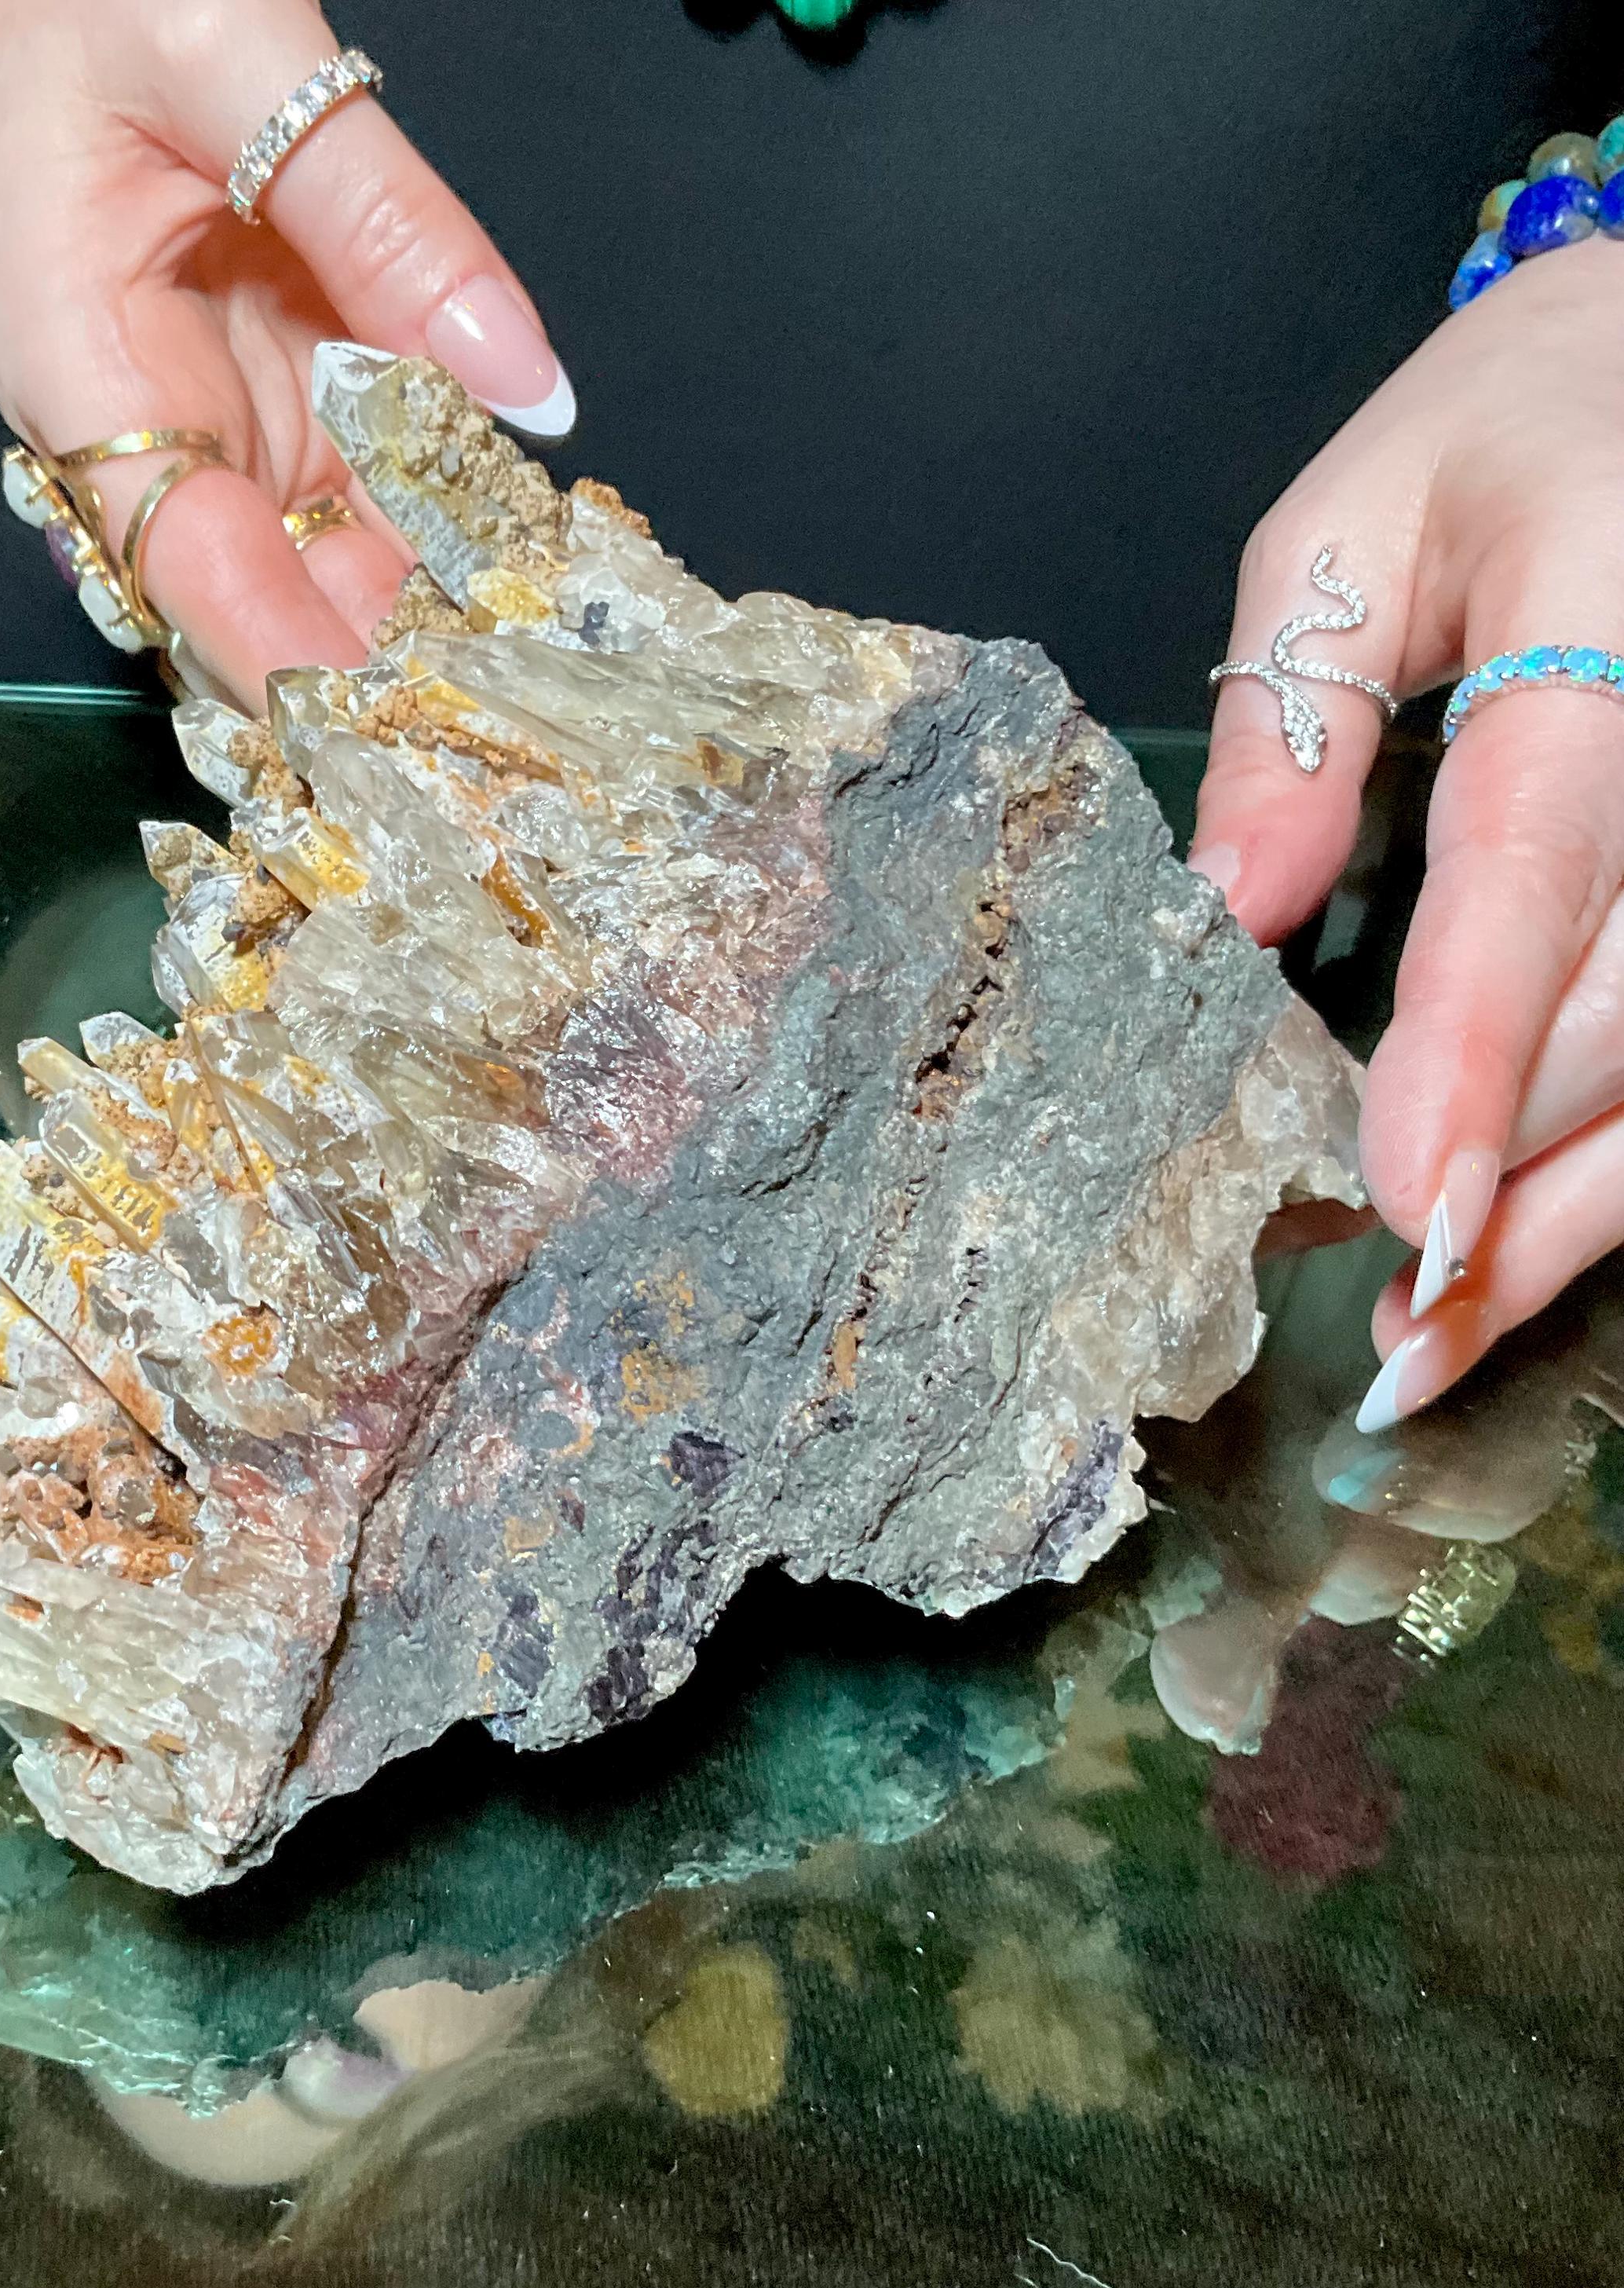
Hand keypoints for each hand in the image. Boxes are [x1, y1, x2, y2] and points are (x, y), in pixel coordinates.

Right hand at [0, 0, 574, 708]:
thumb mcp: (240, 62)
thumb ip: (386, 220)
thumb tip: (522, 385)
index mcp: (83, 374)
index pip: (193, 572)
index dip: (295, 667)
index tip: (392, 745)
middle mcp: (147, 424)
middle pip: (275, 590)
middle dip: (385, 668)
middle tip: (513, 735)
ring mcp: (218, 411)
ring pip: (332, 553)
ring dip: (429, 616)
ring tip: (546, 681)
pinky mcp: (277, 383)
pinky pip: (367, 479)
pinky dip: (443, 526)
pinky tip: (528, 572)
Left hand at [1188, 237, 1623, 1429]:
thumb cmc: (1522, 421)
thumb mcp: (1356, 521)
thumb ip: (1293, 711)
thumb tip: (1232, 914)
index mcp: (1608, 632)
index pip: (1543, 859)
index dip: (1475, 1042)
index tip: (1397, 1192)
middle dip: (1514, 1176)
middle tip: (1390, 1327)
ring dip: (1582, 1213)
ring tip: (1445, 1335)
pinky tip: (1535, 1244)